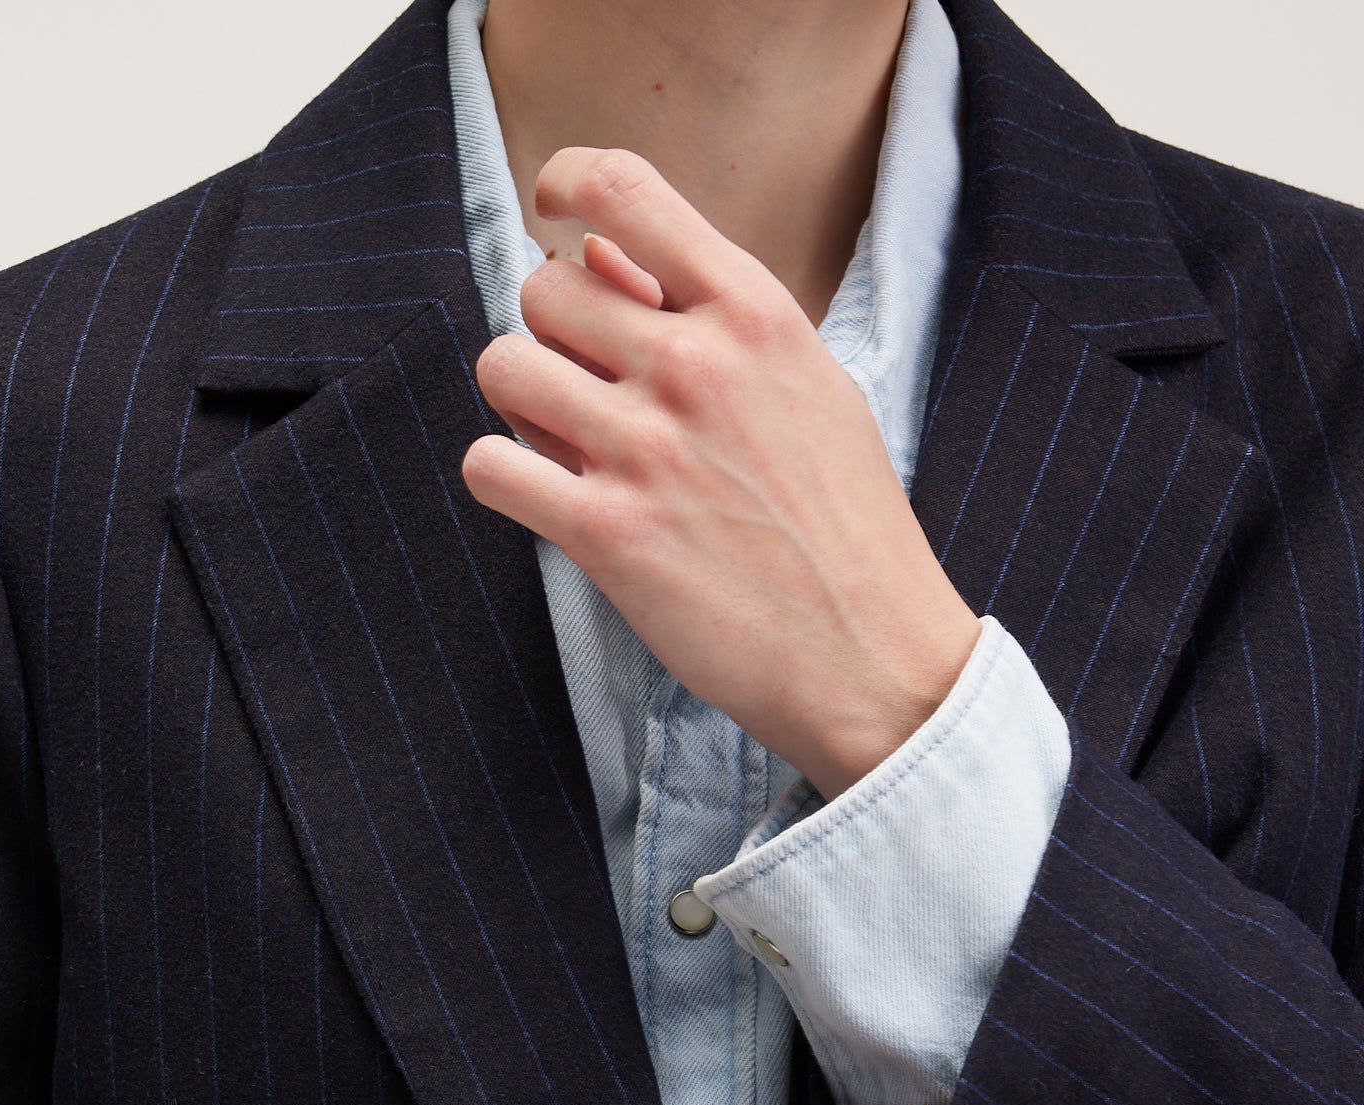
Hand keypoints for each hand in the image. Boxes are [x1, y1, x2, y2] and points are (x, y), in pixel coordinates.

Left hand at [459, 147, 980, 799]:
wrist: (873, 655)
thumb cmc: (841, 525)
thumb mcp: (806, 384)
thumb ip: (711, 316)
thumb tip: (606, 258)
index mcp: (753, 313)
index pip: (623, 190)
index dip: (565, 192)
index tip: (556, 225)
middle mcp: (695, 366)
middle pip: (544, 290)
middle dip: (550, 337)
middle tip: (585, 392)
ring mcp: (648, 449)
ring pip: (502, 367)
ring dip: (518, 405)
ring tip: (565, 446)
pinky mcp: (608, 536)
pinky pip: (490, 466)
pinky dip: (502, 479)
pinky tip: (546, 500)